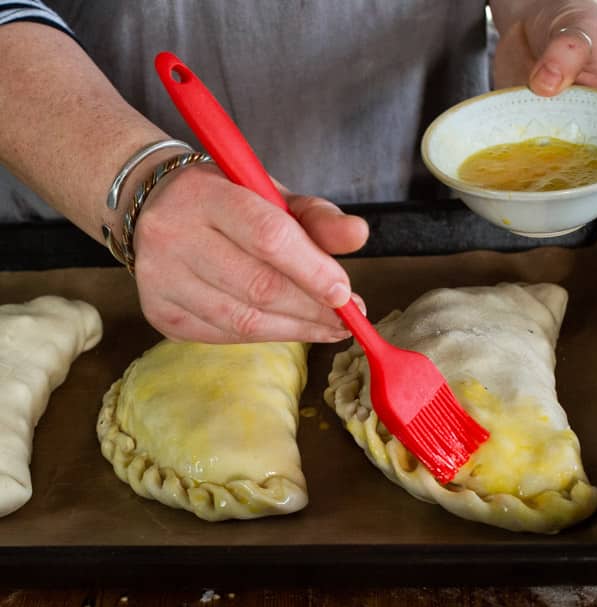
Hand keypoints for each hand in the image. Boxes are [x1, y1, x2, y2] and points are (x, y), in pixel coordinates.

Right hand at [132, 163, 367, 343]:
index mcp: (203, 195)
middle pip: (259, 287)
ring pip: (244, 321)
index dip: (313, 271)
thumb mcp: (270, 194)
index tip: (346, 294)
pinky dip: (266, 335)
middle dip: (312, 310)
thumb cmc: (224, 200)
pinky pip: (226, 336)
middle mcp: (172, 236)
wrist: (152, 206)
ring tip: (328, 328)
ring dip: (296, 330)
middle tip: (346, 319)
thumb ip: (316, 215)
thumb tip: (358, 235)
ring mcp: (160, 279)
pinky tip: (289, 329)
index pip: (268, 237)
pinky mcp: (160, 312)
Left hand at [492, 0, 596, 193]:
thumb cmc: (568, 19)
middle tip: (552, 194)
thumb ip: (566, 50)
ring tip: (521, 190)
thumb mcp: (576, 25)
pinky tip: (494, 175)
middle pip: (594, 176)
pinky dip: (509, 171)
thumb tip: (547, 83)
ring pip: (554, 176)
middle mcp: (590, 130)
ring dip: (539, 187)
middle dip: (577, 192)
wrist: (530, 17)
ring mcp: (557, 137)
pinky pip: (520, 162)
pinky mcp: (527, 137)